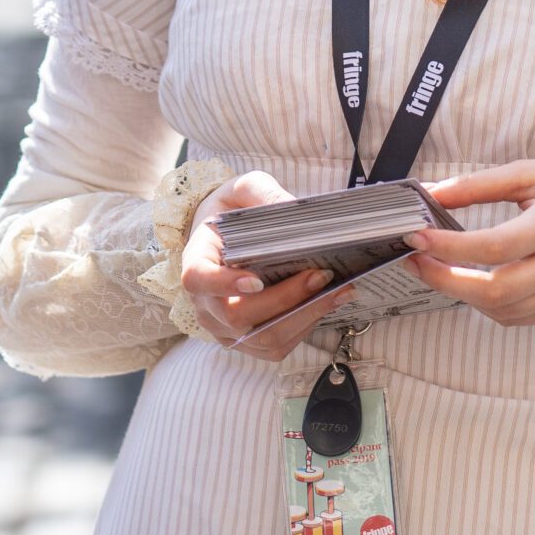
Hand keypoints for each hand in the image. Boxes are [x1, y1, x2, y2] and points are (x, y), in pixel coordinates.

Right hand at [179, 171, 342, 358]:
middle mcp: (205, 303)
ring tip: (338, 291)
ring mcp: (223, 327)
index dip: (226, 284)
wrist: (225, 236)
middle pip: (239, 316)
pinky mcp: (246, 340)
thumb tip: (292, 208)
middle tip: (322, 275)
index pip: (199, 280)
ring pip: (262, 338)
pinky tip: (327, 303)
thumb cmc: (233, 212)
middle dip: (286, 299)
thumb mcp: (243, 189)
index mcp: (196, 262)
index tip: (257, 280)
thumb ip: (263, 193)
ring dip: (304, 317)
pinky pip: (275, 346)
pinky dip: (305, 327)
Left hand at [404, 154, 534, 326]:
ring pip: (503, 311)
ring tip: (440, 269)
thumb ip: (481, 185)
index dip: (449, 246)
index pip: (492, 247)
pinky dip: (490, 305)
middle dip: (444, 280)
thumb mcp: (534, 171)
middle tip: (415, 261)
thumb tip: (432, 193)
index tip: (417, 236)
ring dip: (463, 294)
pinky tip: (474, 283)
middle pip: (494, 291)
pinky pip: (521, 317)